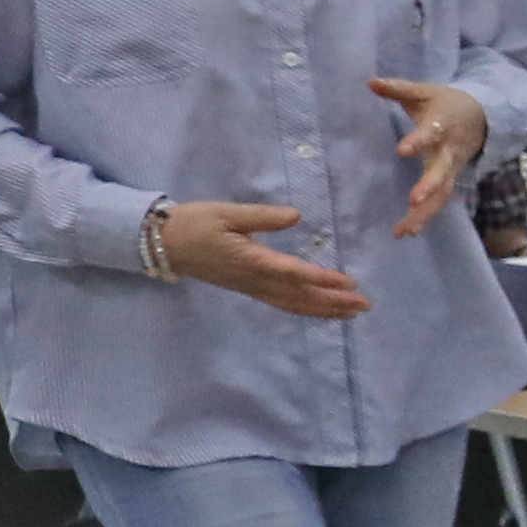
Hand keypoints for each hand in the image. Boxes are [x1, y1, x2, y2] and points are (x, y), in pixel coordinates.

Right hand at [150, 199, 366, 317]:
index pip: (293, 273)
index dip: (322, 279)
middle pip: (299, 295)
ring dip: (323, 310)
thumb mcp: (227, 213)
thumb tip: (296, 215)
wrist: (160, 243)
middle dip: (333, 302)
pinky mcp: (246, 288)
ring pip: (292, 304)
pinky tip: (320, 311)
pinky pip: (280, 304)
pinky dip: (304, 309)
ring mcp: (250, 287)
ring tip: (352, 313)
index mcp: (250, 260)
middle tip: (366, 305)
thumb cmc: (195, 223)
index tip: (349, 282)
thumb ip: (262, 216)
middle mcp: (253, 279)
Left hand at [370, 75, 487, 233]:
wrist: (482, 115)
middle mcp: (449, 151)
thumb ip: (398, 89)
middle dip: (429, 187)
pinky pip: (440, 201)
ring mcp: (452, 168)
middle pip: (442, 172)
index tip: (402, 151)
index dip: (418, 142)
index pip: (431, 134)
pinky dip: (426, 217)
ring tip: (405, 230)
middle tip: (413, 202)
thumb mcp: (424, 91)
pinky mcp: (450, 179)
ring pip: (442, 194)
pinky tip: (408, 231)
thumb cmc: (445, 103)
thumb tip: (371, 82)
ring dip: (426, 213)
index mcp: (442, 125)